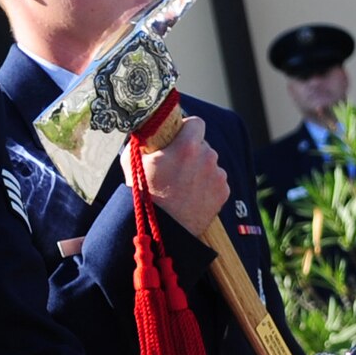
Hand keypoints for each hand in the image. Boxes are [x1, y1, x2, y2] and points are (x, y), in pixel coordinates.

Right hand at [123, 115, 227, 236]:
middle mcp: (207, 157)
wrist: (160, 231)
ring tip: (181, 187)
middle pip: (202, 145)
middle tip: (175, 168)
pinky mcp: (223, 191)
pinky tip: (191, 197)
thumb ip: (142, 141)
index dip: (186, 129)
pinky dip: (206, 186)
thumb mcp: (132, 162)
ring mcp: (217, 175)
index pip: (196, 123)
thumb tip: (145, 130)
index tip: (178, 138)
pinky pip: (215, 181)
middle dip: (191, 152)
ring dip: (198, 170)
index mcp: (187, 146)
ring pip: (209, 163)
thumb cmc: (142, 196)